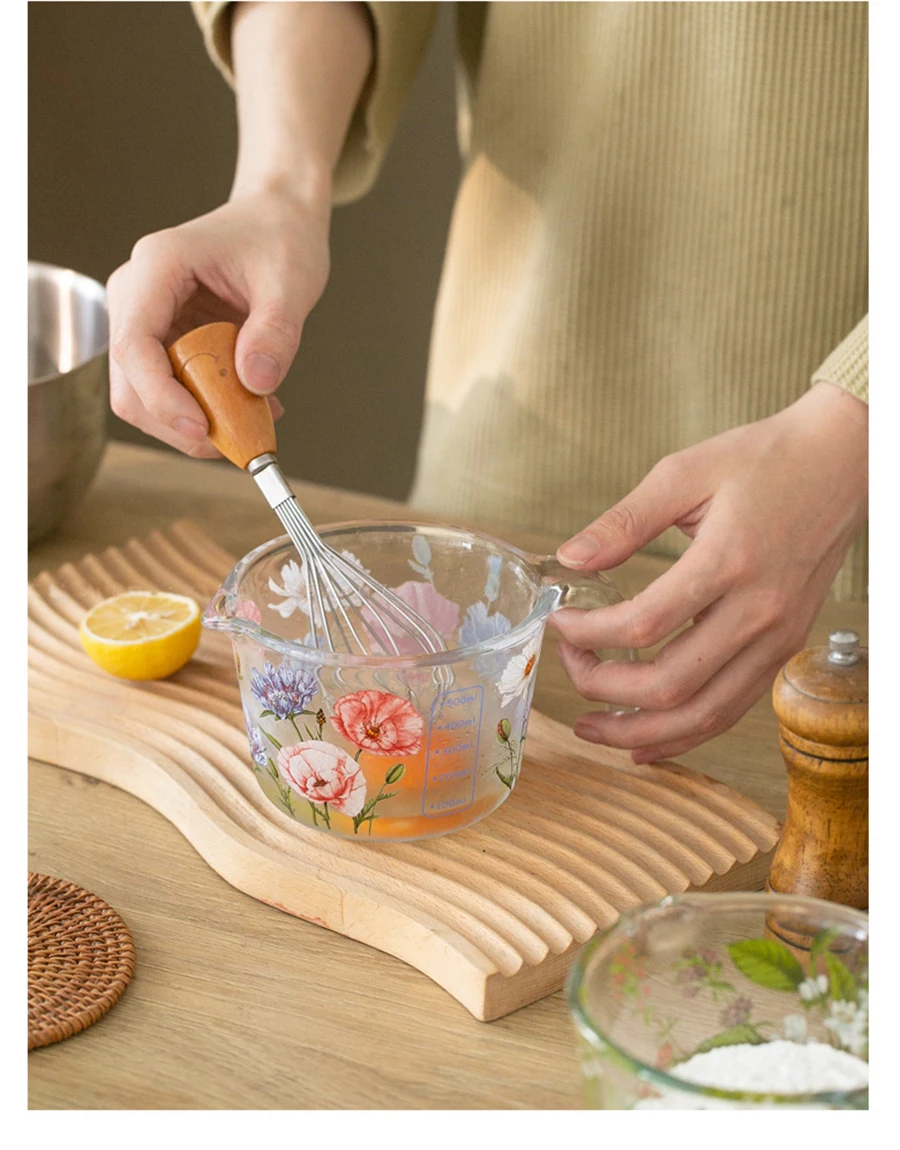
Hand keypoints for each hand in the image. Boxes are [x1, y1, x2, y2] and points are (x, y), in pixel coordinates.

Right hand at [106, 187, 330, 455]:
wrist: (277, 220)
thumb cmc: (278, 237)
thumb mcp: (291, 283)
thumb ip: (275, 333)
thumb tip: (256, 384)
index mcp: (158, 266)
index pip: (135, 345)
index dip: (162, 398)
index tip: (203, 430)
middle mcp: (137, 293)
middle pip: (131, 383)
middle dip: (180, 422)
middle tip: (240, 440)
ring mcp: (145, 319)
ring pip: (146, 396)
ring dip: (196, 421)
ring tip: (255, 418)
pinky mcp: (162, 341)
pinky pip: (171, 391)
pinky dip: (206, 409)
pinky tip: (250, 404)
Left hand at [548, 382, 867, 761]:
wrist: (842, 461)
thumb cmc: (764, 460)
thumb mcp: (684, 472)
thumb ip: (624, 521)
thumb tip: (569, 558)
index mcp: (728, 561)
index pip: (643, 623)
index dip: (588, 634)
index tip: (559, 623)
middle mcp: (759, 611)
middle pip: (670, 684)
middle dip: (604, 689)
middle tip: (570, 667)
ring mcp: (778, 637)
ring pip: (704, 715)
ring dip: (640, 732)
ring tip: (592, 728)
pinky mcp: (785, 648)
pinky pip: (731, 710)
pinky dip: (685, 734)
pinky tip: (645, 739)